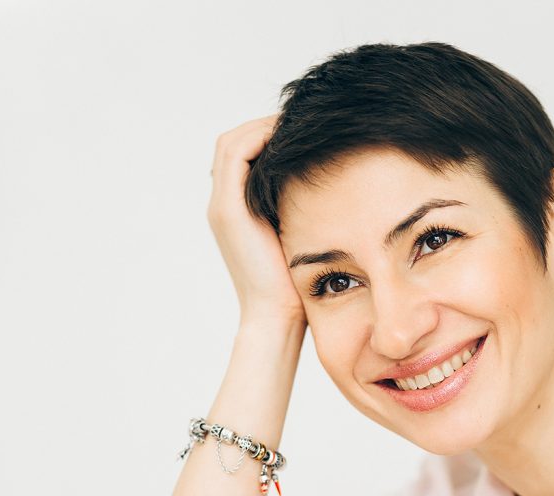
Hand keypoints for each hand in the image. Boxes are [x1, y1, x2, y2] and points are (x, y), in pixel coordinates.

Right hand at [207, 115, 307, 329]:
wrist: (278, 316)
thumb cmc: (296, 285)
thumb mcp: (300, 236)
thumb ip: (300, 209)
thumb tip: (331, 184)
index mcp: (237, 211)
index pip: (242, 155)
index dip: (267, 136)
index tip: (303, 132)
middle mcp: (223, 205)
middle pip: (233, 143)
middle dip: (265, 126)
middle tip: (301, 120)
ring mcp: (222, 207)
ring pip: (231, 143)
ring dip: (262, 126)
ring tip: (297, 124)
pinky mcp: (228, 210)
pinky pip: (236, 155)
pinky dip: (259, 138)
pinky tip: (290, 138)